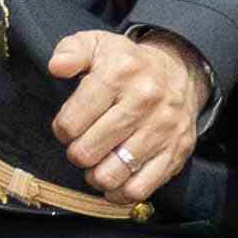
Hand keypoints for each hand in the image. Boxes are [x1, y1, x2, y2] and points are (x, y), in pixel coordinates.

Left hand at [44, 30, 211, 205]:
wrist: (179, 71)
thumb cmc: (127, 64)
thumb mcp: (96, 45)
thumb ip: (70, 51)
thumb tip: (57, 67)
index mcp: (118, 74)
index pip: (71, 122)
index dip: (62, 130)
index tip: (70, 125)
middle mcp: (143, 100)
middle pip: (87, 152)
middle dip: (77, 153)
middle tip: (83, 145)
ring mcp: (162, 129)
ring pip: (111, 174)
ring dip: (95, 175)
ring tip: (97, 163)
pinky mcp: (176, 151)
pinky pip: (139, 188)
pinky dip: (120, 192)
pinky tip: (115, 179)